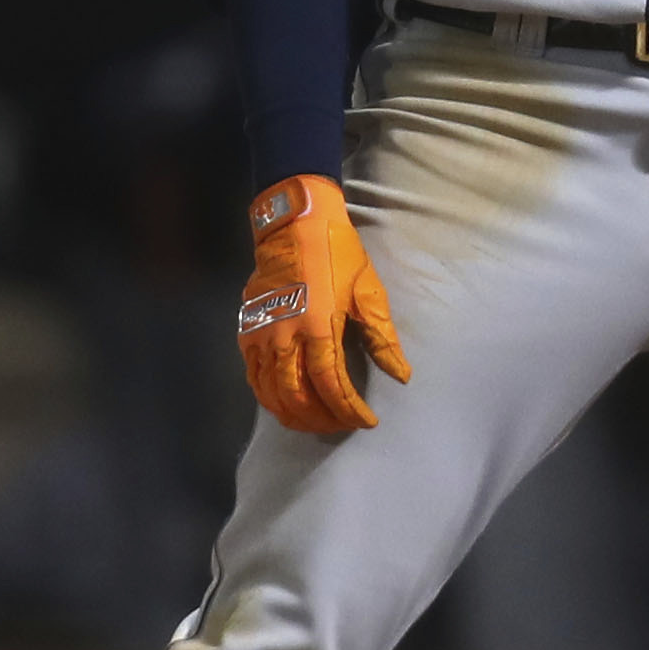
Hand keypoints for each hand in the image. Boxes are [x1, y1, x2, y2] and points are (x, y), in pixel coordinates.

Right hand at [236, 174, 410, 435]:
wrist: (294, 225)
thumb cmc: (338, 255)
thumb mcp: (369, 293)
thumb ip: (382, 339)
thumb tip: (402, 376)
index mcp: (319, 328)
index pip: (332, 386)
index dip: (349, 410)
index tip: (367, 421)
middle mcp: (285, 338)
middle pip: (299, 397)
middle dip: (322, 419)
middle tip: (342, 425)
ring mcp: (262, 336)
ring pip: (272, 393)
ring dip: (295, 416)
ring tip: (316, 423)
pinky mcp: (247, 330)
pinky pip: (253, 377)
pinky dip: (269, 398)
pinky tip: (285, 405)